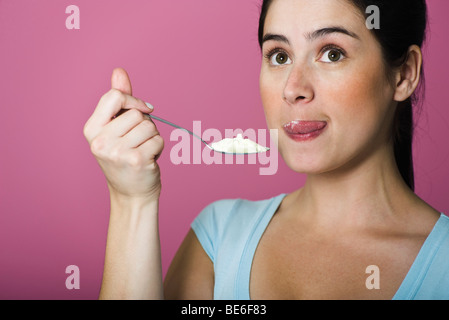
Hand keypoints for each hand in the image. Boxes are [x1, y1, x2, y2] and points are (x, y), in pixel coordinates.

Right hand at [83, 68, 163, 202]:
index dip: (132, 100)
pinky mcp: (136, 160)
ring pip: (149, 126)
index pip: (114, 96)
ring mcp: (117, 152)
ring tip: (142, 150)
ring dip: (152, 137)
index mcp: (91, 129)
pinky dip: (159, 148)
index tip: (142, 110)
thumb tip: (119, 71)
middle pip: (135, 113)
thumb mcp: (116, 128)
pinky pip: (158, 140)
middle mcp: (100, 141)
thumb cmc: (124, 157)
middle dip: (144, 124)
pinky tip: (149, 159)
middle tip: (137, 142)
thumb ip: (118, 100)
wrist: (131, 193)